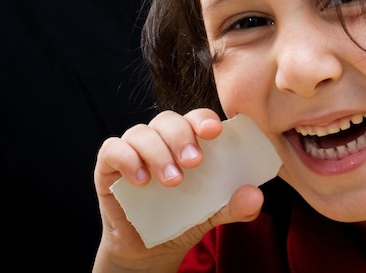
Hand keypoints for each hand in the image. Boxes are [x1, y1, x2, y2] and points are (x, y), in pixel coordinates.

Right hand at [92, 108, 263, 272]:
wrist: (149, 248)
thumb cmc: (184, 218)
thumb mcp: (212, 214)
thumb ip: (234, 205)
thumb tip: (256, 197)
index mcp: (189, 141)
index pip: (196, 118)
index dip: (204, 119)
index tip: (215, 132)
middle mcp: (161, 138)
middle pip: (168, 119)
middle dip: (182, 137)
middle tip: (194, 163)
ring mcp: (134, 148)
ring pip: (141, 132)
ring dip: (158, 152)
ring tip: (172, 181)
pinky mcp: (109, 165)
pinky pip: (113, 148)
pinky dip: (127, 159)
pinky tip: (141, 181)